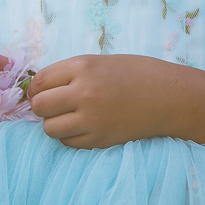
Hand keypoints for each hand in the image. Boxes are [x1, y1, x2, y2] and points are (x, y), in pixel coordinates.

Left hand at [26, 54, 188, 148]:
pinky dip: (69, 136)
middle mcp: (84, 92)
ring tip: (67, 117)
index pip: (40, 81)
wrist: (168, 96)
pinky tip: (83, 126)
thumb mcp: (99, 62)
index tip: (40, 91)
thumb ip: (70, 73)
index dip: (36, 88)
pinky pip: (68, 142)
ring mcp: (91, 119)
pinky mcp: (99, 140)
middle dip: (41, 106)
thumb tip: (39, 89)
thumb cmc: (135, 74)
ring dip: (53, 123)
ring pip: (49, 128)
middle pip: (39, 105)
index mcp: (83, 67)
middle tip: (52, 106)